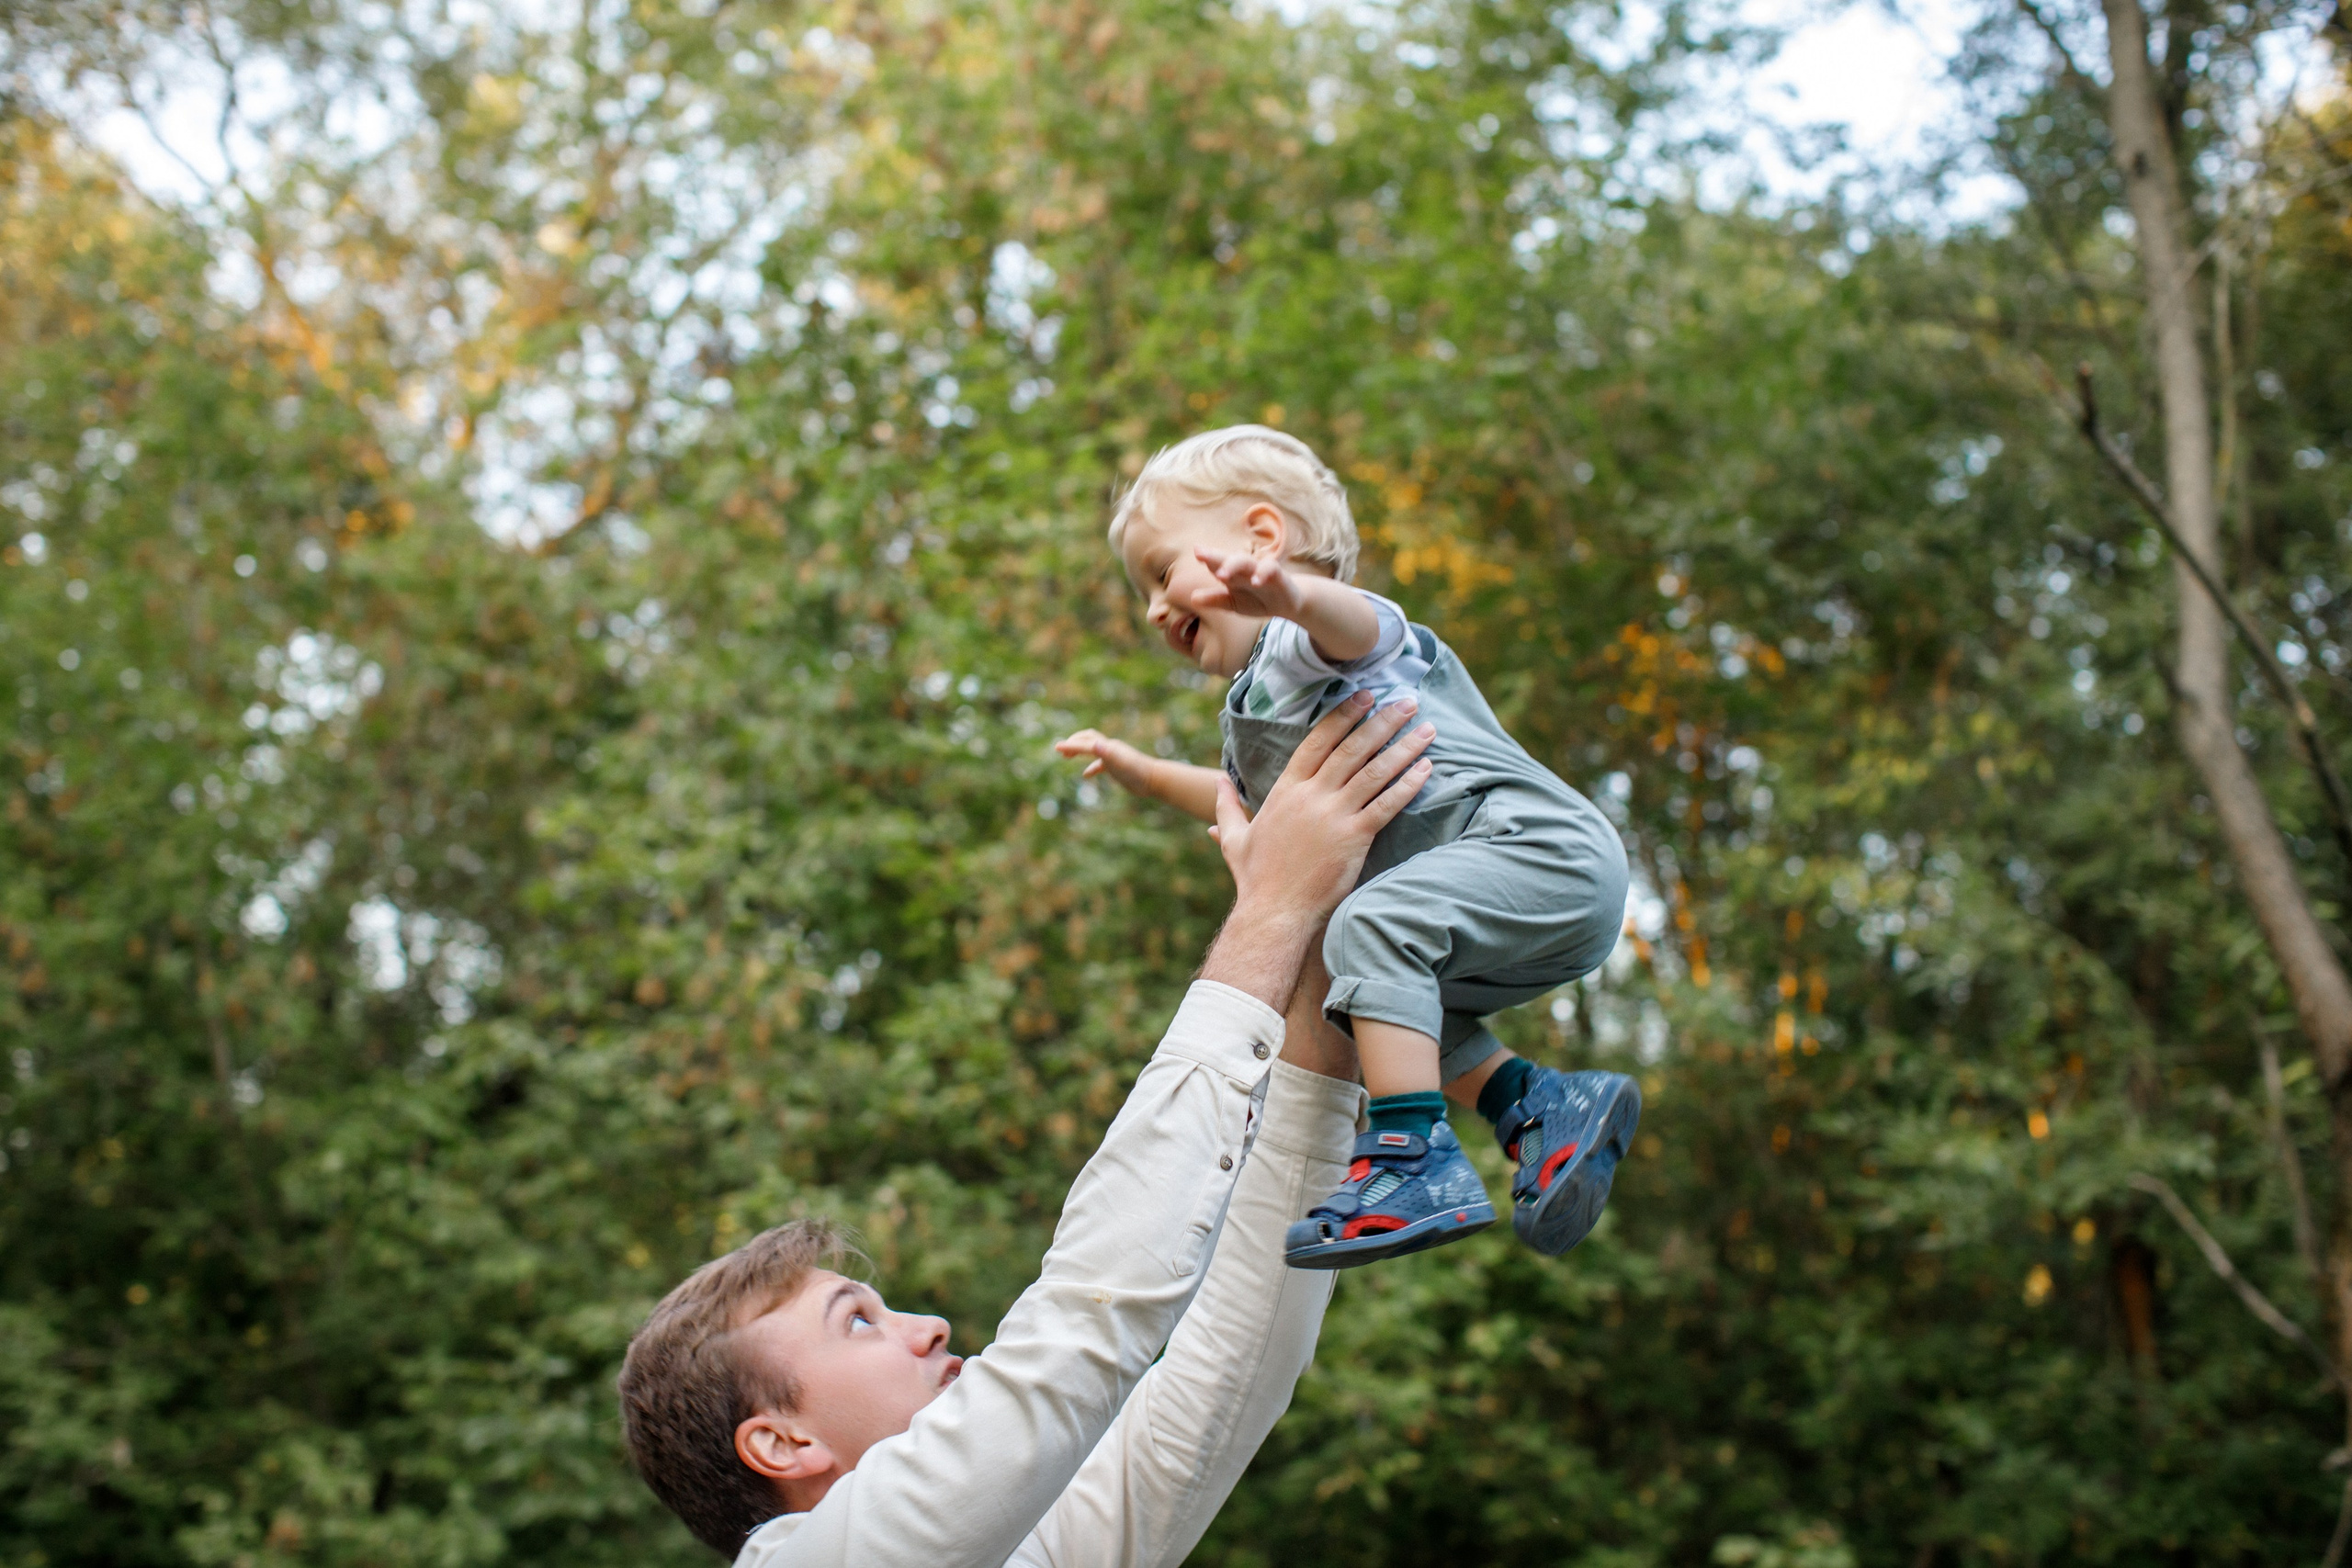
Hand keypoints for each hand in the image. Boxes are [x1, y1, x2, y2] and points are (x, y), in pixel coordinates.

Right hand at [1054, 729, 1155, 796]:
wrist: (1153, 779)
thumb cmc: (1136, 771)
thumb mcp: (1119, 762)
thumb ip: (1106, 752)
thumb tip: (1094, 744)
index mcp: (1108, 746)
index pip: (1085, 743)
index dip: (1070, 745)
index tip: (1056, 748)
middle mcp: (1110, 749)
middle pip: (1088, 739)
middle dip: (1073, 742)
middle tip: (1060, 749)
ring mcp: (1114, 758)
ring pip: (1093, 751)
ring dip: (1079, 751)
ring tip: (1067, 757)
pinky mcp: (1117, 768)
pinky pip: (1101, 765)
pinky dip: (1091, 768)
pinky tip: (1086, 775)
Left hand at [1192, 546, 1310, 621]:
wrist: (1288, 603)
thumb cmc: (1257, 599)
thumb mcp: (1234, 603)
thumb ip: (1215, 600)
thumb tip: (1193, 598)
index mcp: (1233, 574)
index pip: (1218, 563)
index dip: (1207, 557)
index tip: (1197, 551)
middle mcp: (1245, 569)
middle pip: (1228, 559)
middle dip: (1215, 556)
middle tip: (1200, 555)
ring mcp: (1261, 570)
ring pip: (1247, 562)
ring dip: (1234, 566)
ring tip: (1221, 575)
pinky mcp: (1278, 576)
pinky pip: (1270, 569)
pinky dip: (1263, 574)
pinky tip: (1255, 582)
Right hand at [1198, 692, 1435, 1009]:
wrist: (1274, 912)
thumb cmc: (1256, 879)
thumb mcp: (1233, 837)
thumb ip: (1227, 806)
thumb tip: (1219, 783)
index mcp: (1285, 790)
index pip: (1317, 741)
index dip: (1343, 716)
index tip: (1364, 697)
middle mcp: (1311, 796)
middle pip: (1352, 748)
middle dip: (1382, 721)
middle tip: (1407, 701)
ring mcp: (1334, 815)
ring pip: (1375, 771)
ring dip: (1403, 747)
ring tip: (1427, 727)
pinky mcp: (1355, 837)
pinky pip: (1387, 804)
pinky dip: (1408, 784)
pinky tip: (1427, 768)